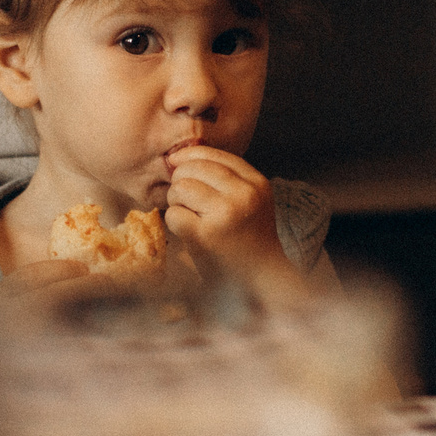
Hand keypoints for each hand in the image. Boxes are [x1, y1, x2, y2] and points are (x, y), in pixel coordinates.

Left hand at [163, 145, 287, 279]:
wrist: (261, 280)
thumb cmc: (249, 239)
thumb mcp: (251, 201)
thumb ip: (225, 178)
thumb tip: (177, 158)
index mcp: (256, 183)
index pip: (213, 155)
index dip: (189, 156)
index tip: (176, 164)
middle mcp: (243, 195)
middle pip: (192, 169)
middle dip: (181, 182)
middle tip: (187, 201)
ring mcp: (225, 215)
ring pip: (180, 189)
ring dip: (176, 202)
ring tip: (190, 217)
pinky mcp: (205, 236)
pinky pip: (174, 214)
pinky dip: (175, 223)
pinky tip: (189, 233)